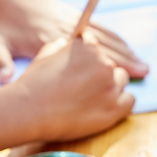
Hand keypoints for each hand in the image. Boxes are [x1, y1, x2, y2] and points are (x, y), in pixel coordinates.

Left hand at [0, 0, 149, 84]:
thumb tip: (4, 81)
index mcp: (48, 38)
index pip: (82, 56)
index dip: (105, 65)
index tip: (122, 77)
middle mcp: (64, 27)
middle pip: (101, 44)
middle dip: (124, 58)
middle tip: (145, 71)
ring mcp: (70, 19)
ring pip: (104, 35)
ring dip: (125, 48)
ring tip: (142, 62)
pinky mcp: (71, 13)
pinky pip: (98, 25)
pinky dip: (114, 37)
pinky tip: (126, 46)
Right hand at [8, 33, 134, 140]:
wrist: (27, 112)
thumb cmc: (32, 85)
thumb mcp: (44, 55)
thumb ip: (61, 47)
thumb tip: (67, 44)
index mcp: (87, 47)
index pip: (98, 48)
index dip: (91, 60)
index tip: (86, 70)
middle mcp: (103, 63)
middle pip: (111, 65)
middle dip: (99, 74)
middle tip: (84, 88)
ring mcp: (109, 86)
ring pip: (122, 81)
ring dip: (111, 87)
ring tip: (91, 99)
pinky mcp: (113, 109)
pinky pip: (130, 100)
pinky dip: (121, 103)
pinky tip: (107, 107)